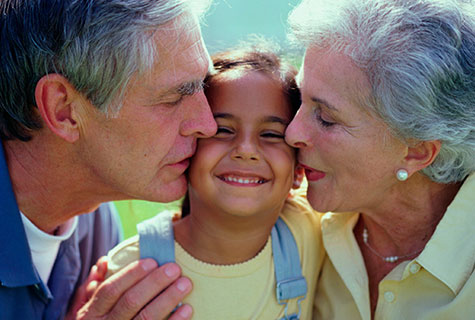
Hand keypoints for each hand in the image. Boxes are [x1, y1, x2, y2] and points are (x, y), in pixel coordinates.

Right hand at [69, 259, 192, 319]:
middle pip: (131, 302)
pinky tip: (187, 309)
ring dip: (168, 299)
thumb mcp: (89, 307)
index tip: (153, 261)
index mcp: (92, 313)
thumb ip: (96, 285)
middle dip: (154, 283)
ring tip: (185, 284)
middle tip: (174, 269)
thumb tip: (104, 262)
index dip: (131, 274)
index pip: (110, 290)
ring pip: (146, 318)